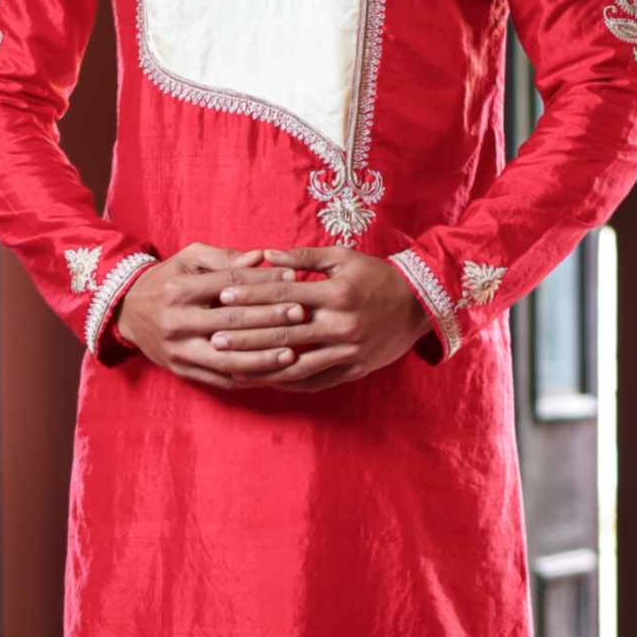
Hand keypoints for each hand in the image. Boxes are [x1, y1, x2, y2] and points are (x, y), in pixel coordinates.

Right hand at [113, 243, 322, 387]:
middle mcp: (177, 321)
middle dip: (270, 317)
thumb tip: (261, 256)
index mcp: (180, 289)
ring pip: (227, 356)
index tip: (291, 278)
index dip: (262, 281)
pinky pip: (218, 377)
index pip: (229, 284)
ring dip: (262, 357)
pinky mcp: (181, 369)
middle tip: (301, 313)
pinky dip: (246, 376)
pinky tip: (270, 373)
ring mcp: (178, 349)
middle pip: (232, 321)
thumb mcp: (187, 259)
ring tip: (292, 352)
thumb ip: (224, 258)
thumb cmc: (166, 280)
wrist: (126, 312)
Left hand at [198, 244, 431, 390]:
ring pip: (297, 363)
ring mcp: (348, 350)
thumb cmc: (377, 275)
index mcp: (336, 292)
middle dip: (246, 336)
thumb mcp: (344, 257)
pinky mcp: (355, 369)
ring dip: (262, 367)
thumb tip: (265, 254)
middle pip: (284, 331)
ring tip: (232, 368)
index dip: (250, 296)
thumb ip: (304, 255)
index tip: (222, 298)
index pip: (283, 294)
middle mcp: (342, 323)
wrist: (421, 304)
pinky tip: (265, 381)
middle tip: (214, 338)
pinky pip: (317, 380)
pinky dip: (289, 382)